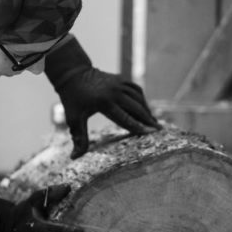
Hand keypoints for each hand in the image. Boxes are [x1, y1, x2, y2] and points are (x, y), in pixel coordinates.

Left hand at [46, 38, 160, 157]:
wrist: (73, 74)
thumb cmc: (73, 99)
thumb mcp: (73, 119)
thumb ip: (79, 138)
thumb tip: (74, 158)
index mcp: (104, 103)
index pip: (125, 118)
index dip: (138, 127)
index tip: (150, 133)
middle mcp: (115, 92)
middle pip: (136, 107)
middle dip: (148, 119)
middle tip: (159, 129)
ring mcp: (119, 83)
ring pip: (138, 98)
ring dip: (146, 109)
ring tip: (153, 121)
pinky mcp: (121, 79)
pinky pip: (136, 89)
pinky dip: (142, 98)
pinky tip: (144, 107)